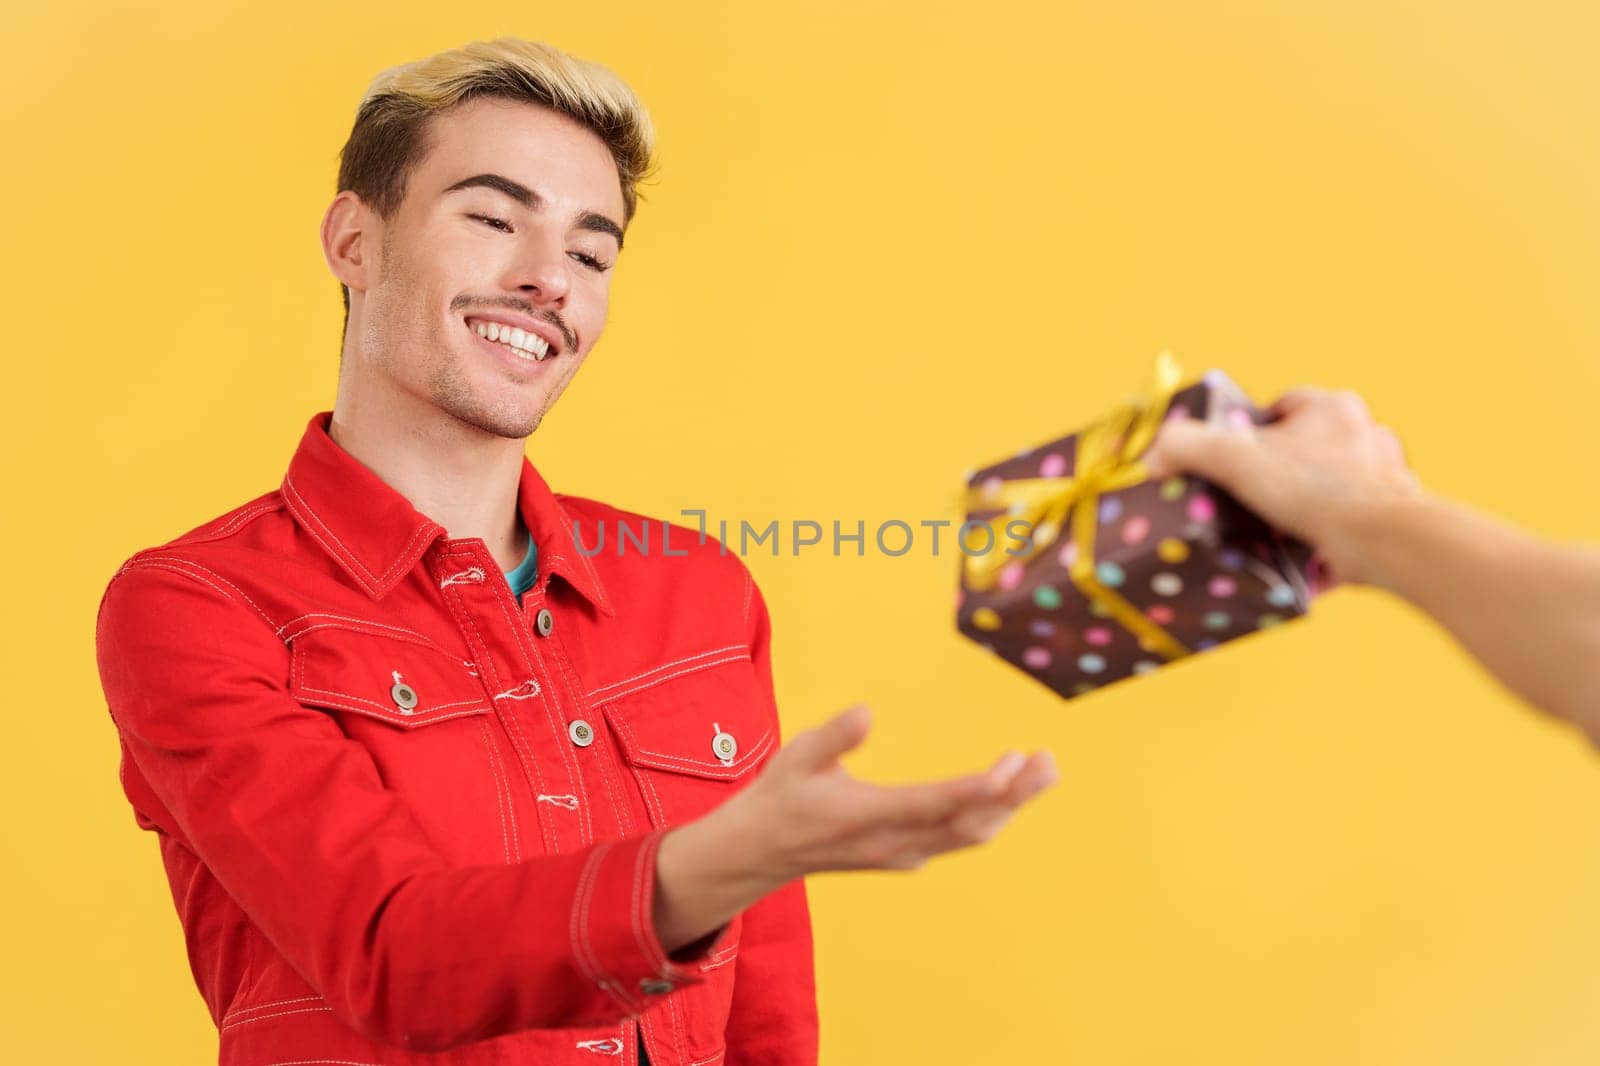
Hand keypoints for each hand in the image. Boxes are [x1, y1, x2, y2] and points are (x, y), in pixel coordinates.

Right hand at [653, 705, 1056, 952]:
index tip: (1014, 764)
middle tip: (1050, 763)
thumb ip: (833, 738)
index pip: (937, 805)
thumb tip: (867, 712)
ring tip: (1043, 770)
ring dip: (1010, 806)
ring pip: (971, 836)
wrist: (759, 854)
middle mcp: (893, 843)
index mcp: (867, 816)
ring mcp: (901, 855)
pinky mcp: (905, 855)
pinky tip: (1008, 793)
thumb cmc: (780, 796)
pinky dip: (989, 815)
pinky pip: (959, 839)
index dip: (981, 788)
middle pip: (970, 825)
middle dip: (1016, 796)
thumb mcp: (795, 757)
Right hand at [1140, 386, 1421, 587]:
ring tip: (1276, 531)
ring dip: (1307, 506)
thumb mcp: (1237, 461)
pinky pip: (1353, 522)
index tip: (1236, 460)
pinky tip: (1307, 558)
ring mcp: (1386, 475)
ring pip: (1333, 485)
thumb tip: (1154, 456)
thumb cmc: (1315, 491)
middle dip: (1281, 471)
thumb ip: (1189, 447)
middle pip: (1308, 447)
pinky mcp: (1395, 515)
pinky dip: (1331, 538)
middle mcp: (1366, 434)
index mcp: (1332, 408)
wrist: (1384, 540)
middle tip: (1251, 500)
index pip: (1284, 406)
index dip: (1254, 431)